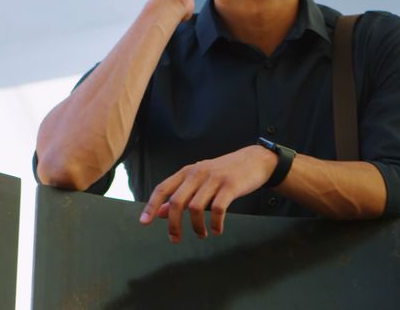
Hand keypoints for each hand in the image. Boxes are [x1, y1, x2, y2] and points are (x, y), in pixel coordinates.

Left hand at [138, 145, 275, 242]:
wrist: (255, 160)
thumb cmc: (224, 172)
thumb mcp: (199, 180)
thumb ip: (180, 194)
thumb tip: (159, 212)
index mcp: (187, 172)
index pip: (163, 188)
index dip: (151, 205)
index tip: (144, 222)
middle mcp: (198, 173)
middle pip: (176, 202)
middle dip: (174, 224)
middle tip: (175, 239)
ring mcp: (214, 179)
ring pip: (195, 208)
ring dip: (196, 227)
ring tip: (202, 235)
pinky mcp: (230, 186)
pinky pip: (218, 209)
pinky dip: (215, 224)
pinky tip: (217, 230)